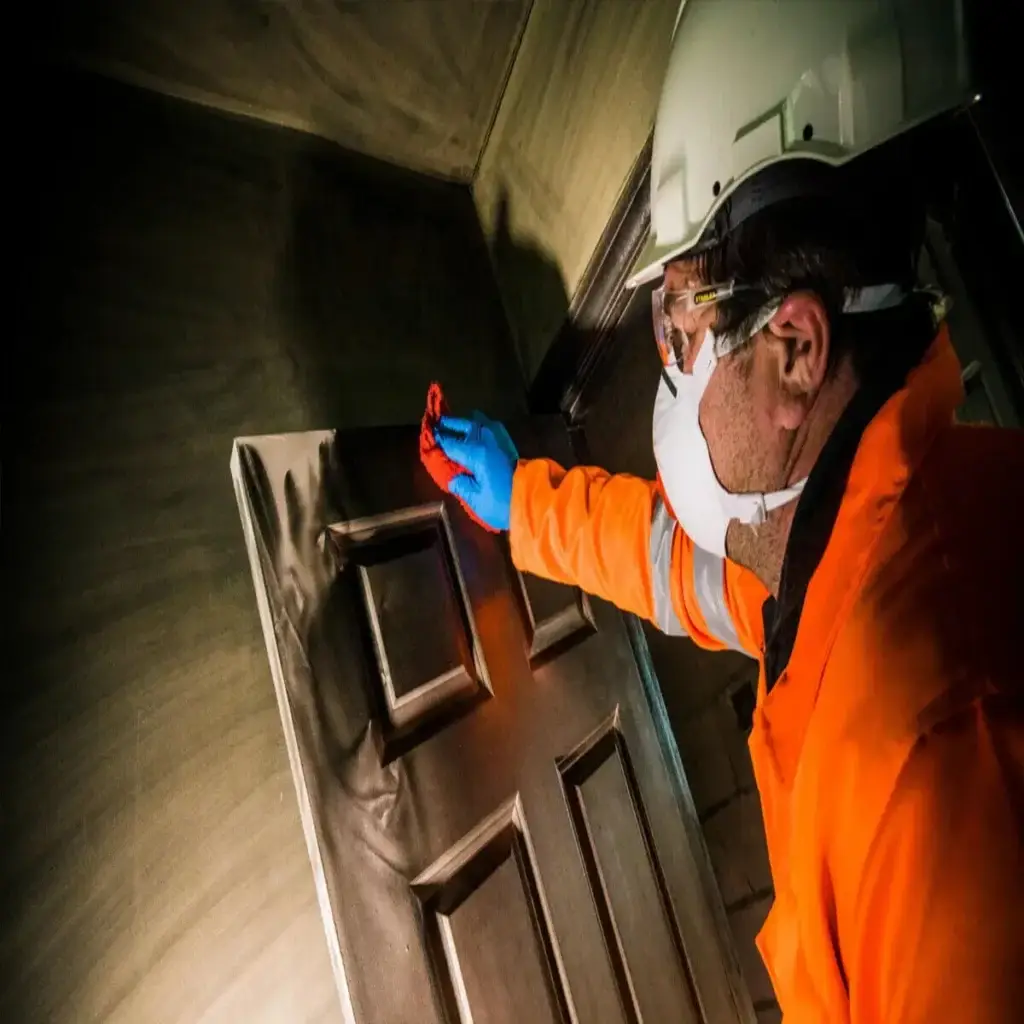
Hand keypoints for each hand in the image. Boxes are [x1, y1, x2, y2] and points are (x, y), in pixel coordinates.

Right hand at [436, 412, 518, 530]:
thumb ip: (461, 485)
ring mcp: (500, 441)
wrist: (533, 502)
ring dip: (467, 423)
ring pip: (480, 423)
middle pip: (466, 425)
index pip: (451, 443)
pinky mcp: (509, 446)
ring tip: (456, 428)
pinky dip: (480, 428)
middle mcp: (487, 441)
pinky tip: (475, 434)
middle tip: (438, 424)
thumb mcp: (475, 498)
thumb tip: (454, 478)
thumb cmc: (501, 503)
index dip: (438, 440)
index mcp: (476, 453)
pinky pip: (490, 429)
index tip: (428, 436)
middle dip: (451, 424)